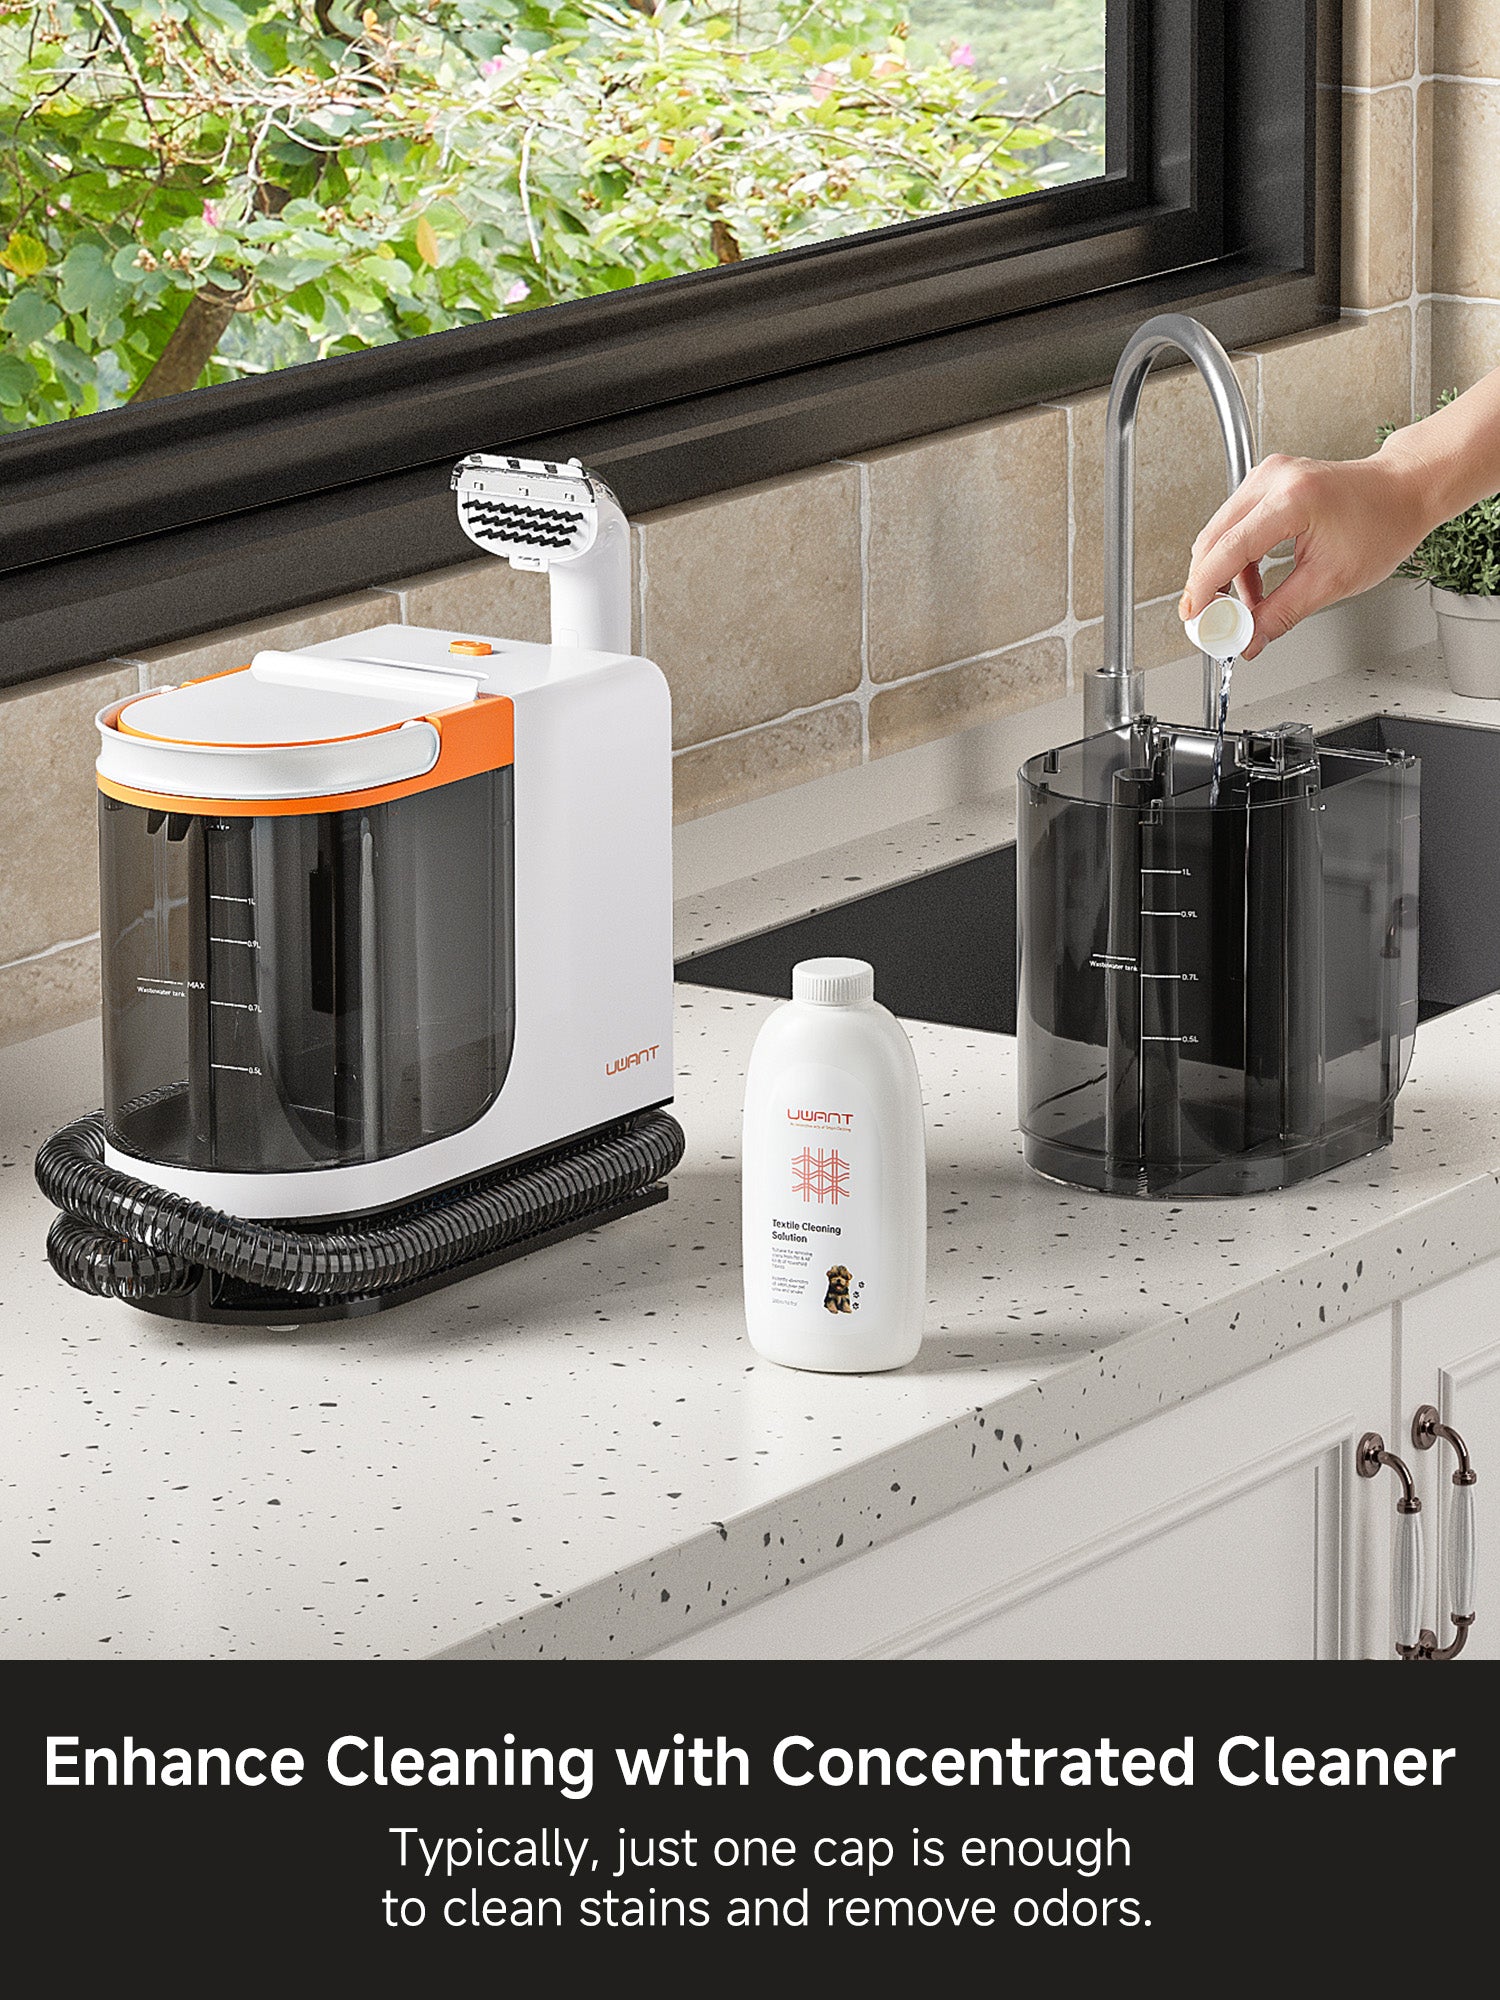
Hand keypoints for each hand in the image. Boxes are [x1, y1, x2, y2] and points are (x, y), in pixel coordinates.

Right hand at [1179, 450, 1431, 659]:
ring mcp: (1267, 476)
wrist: (1404, 491)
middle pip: (1213, 539)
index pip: (1228, 549)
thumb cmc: (1383, 524)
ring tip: (1238, 610)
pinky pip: (1235, 526)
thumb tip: (1248, 639)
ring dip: (1222, 576)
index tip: (1194, 620)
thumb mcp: (1332, 580)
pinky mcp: (1267, 482)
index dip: (1204, 590)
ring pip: (1219, 534)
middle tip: (1210, 624)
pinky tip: (1249, 587)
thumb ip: (1281, 613)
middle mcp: (1273, 479)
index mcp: (1292, 499)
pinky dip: (1236, 560)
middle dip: (1206, 587)